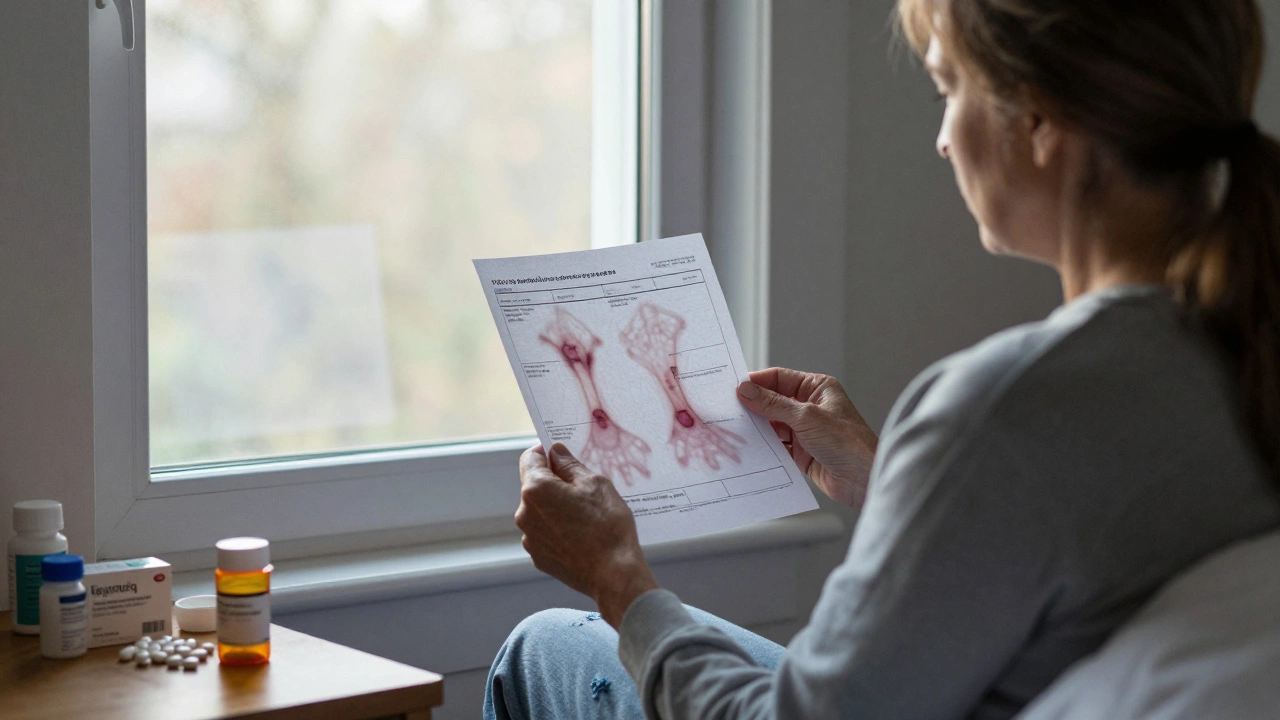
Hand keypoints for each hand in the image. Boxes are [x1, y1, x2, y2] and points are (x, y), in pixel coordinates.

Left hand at [516, 444, 659, 627]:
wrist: (614, 574)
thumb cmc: (607, 526)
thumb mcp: (595, 483)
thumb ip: (569, 464)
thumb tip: (555, 452)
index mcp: (536, 490)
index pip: (530, 458)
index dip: (546, 453)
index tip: (561, 456)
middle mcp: (525, 513)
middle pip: (535, 486)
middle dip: (555, 483)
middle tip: (584, 489)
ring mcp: (530, 538)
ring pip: (540, 511)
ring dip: (556, 507)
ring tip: (586, 516)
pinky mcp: (538, 557)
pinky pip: (545, 533)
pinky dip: (558, 529)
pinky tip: (582, 535)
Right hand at [737, 368, 877, 509]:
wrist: (864, 479)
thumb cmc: (848, 442)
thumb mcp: (807, 417)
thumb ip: (773, 404)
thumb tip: (746, 390)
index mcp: (818, 388)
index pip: (780, 378)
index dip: (757, 382)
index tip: (734, 388)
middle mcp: (810, 407)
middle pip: (773, 401)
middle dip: (753, 405)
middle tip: (729, 408)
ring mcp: (805, 430)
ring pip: (772, 424)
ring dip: (757, 427)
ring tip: (735, 428)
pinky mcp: (801, 452)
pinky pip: (776, 445)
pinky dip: (763, 446)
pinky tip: (749, 446)